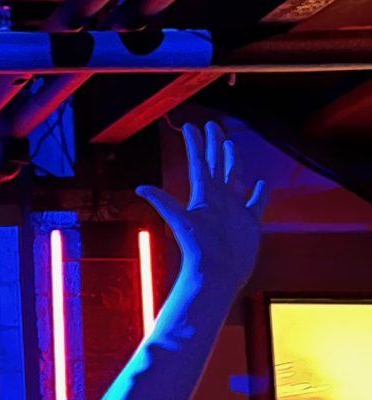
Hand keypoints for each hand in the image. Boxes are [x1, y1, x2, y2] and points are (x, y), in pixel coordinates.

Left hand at [138, 119, 265, 292]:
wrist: (218, 275)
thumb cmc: (199, 250)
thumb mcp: (180, 221)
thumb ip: (163, 202)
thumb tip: (139, 188)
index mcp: (203, 196)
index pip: (198, 164)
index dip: (195, 145)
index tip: (191, 126)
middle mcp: (218, 199)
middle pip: (216, 164)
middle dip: (214, 144)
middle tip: (213, 124)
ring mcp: (234, 209)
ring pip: (234, 178)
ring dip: (233, 161)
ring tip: (230, 144)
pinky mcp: (249, 222)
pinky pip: (257, 203)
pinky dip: (260, 192)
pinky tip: (261, 183)